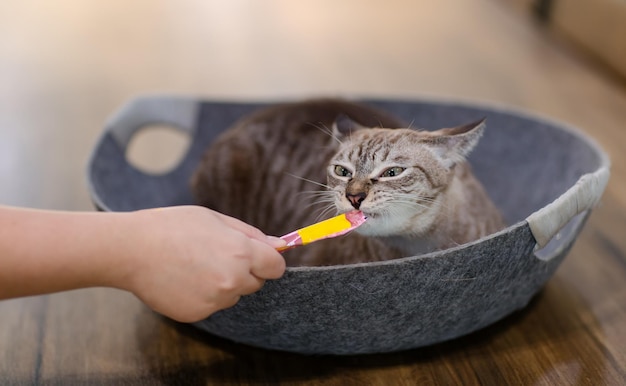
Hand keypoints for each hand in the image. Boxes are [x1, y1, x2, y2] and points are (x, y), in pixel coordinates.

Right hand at [116, 206, 286, 322]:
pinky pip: (212, 305)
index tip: (259, 258)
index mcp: (241, 253)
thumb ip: (251, 235)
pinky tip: (184, 279)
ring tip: (194, 266)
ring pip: (233, 295)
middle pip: (256, 283)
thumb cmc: (173, 226)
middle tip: (215, 256)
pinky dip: (203, 296)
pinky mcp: (198, 314)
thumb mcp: (215, 219)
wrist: (132, 250)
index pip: (277, 267)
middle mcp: (232, 280)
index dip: (269, 261)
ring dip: (223, 285)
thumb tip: (279, 245)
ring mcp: (215, 300)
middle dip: (244, 272)